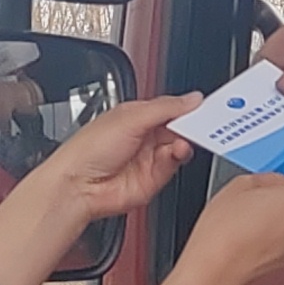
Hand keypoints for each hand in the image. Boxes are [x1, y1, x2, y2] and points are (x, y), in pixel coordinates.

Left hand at [0, 95, 201, 284]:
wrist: (78, 186)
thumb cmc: (87, 150)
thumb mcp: (129, 117)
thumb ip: (165, 107)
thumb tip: (192, 98)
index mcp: (136, 116)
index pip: (171, 107)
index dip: (188, 107)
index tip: (205, 105)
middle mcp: (144, 136)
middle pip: (180, 127)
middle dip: (192, 125)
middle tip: (203, 122)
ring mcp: (149, 158)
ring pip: (181, 146)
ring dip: (185, 141)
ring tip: (182, 140)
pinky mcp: (154, 179)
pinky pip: (175, 166)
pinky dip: (179, 157)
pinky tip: (176, 152)